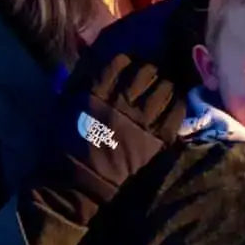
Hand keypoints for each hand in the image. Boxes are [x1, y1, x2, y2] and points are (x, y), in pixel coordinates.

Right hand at [27, 42, 187, 228]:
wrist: (80, 184)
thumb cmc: (68, 146)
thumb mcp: (67, 107)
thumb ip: (81, 83)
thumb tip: (94, 61)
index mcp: (97, 93)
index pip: (121, 62)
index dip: (129, 60)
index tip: (130, 63)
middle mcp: (121, 103)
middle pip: (147, 72)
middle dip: (150, 70)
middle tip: (150, 75)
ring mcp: (141, 121)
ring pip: (165, 88)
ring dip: (165, 85)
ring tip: (163, 89)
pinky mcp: (156, 140)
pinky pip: (176, 113)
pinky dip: (177, 104)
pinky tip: (173, 105)